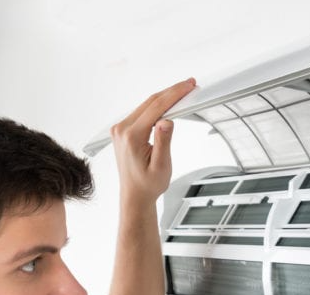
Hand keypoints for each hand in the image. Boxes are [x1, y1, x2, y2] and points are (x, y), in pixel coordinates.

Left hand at [110, 78, 195, 203]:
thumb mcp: (161, 166)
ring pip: (146, 105)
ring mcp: (120, 129)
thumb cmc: (148, 184)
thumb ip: (163, 142)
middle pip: (150, 102)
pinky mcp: (122, 130)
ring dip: (164, 98)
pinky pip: (141, 111)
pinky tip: (167, 104)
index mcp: (132, 137)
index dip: (175, 94)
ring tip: (182, 93)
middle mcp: (122, 129)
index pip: (156, 107)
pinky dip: (156, 106)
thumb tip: (166, 120)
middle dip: (171, 92)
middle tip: (189, 85)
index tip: (188, 86)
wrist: (134, 195)